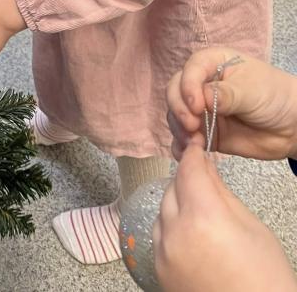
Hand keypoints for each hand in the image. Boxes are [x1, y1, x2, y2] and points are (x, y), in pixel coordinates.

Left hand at [153, 143, 296, 291]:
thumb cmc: (266, 279)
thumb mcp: (252, 227)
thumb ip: (222, 192)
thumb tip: (206, 166)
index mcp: (203, 217)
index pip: (189, 171)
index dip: (193, 155)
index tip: (196, 148)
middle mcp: (176, 233)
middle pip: (172, 188)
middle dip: (186, 180)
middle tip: (203, 180)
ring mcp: (164, 254)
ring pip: (162, 211)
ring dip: (177, 204)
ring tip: (200, 211)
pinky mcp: (159, 272)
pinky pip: (159, 236)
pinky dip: (171, 228)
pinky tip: (191, 234)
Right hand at [167, 47, 296, 159]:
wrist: (292, 127)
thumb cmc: (274, 96)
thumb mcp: (252, 90)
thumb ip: (227, 94)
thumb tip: (202, 98)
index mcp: (212, 64)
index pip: (190, 70)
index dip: (188, 86)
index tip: (196, 107)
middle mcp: (202, 84)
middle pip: (175, 91)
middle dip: (179, 109)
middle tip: (192, 126)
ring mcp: (201, 109)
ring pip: (176, 115)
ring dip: (179, 129)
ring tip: (194, 143)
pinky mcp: (205, 131)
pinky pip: (184, 138)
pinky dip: (181, 145)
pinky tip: (188, 151)